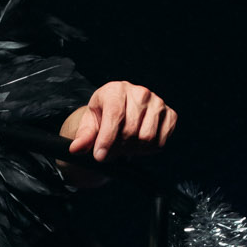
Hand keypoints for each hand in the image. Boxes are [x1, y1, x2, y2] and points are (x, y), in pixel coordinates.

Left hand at [62, 82, 176, 162]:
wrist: (120, 112)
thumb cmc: (103, 117)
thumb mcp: (89, 125)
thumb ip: (84, 137)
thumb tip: (76, 149)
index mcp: (116, 90)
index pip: (115, 115)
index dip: (107, 139)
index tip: (99, 157)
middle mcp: (140, 92)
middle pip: (131, 130)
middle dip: (118, 147)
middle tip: (111, 150)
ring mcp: (157, 102)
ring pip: (147, 138)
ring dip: (133, 149)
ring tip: (124, 146)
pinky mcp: (170, 114)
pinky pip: (160, 141)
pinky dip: (148, 150)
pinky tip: (138, 144)